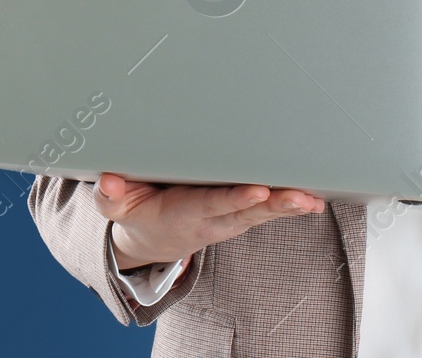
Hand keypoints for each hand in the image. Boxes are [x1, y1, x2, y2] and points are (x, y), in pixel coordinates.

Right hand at [94, 173, 326, 269]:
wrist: (151, 239)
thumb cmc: (138, 212)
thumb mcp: (116, 206)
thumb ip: (110, 195)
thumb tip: (107, 181)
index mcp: (185, 212)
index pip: (214, 203)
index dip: (236, 198)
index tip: (258, 190)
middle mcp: (213, 218)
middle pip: (248, 211)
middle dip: (276, 204)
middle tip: (301, 197)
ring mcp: (229, 219)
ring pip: (263, 213)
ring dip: (289, 207)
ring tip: (313, 199)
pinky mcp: (240, 215)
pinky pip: (268, 211)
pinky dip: (291, 207)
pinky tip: (313, 200)